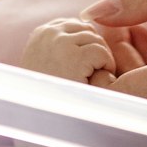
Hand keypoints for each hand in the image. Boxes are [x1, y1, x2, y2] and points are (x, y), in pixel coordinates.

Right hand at [21, 18, 146, 87]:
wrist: (41, 122)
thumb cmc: (48, 99)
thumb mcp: (46, 66)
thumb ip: (60, 47)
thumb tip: (87, 28)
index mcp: (40, 34)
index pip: (73, 24)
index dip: (84, 46)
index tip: (83, 67)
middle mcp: (48, 34)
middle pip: (87, 30)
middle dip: (94, 51)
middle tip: (90, 76)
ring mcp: (60, 44)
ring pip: (96, 40)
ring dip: (100, 60)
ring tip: (91, 81)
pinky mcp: (74, 57)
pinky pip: (101, 52)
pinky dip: (106, 67)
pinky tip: (96, 83)